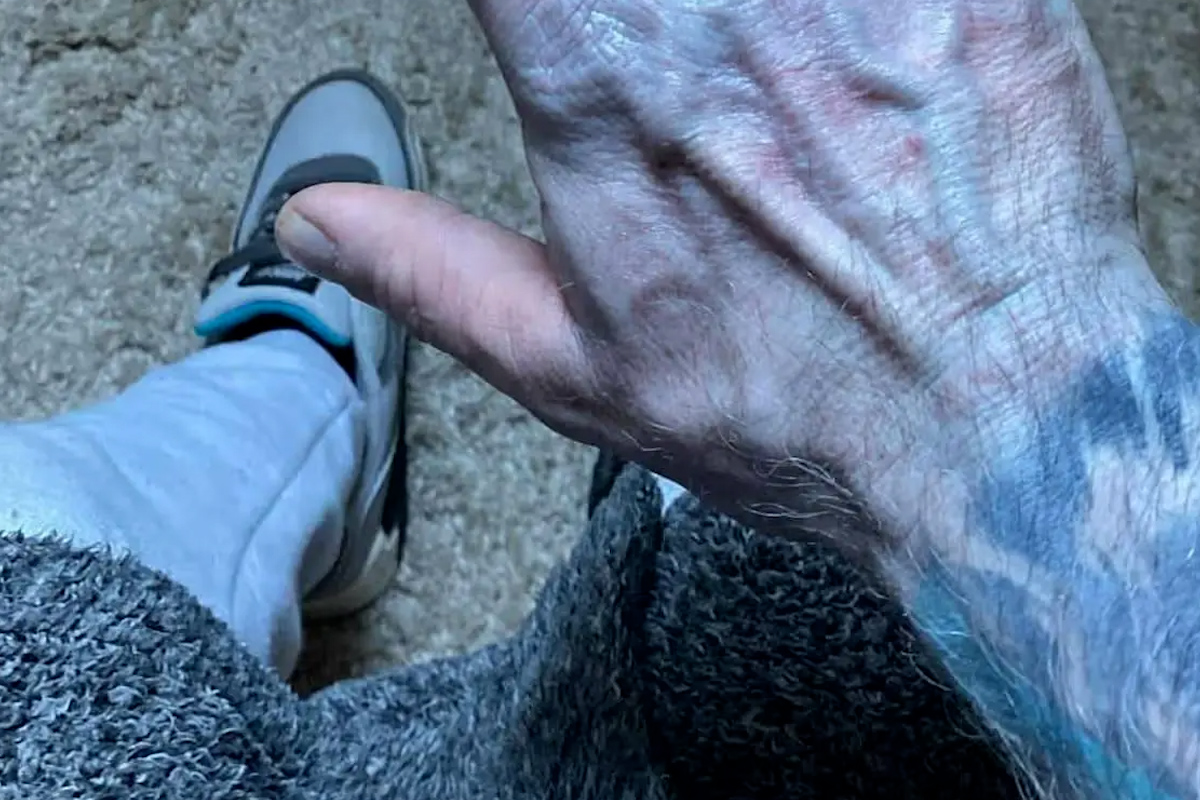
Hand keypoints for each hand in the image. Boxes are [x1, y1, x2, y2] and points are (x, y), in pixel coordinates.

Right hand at [277, 0, 1164, 553]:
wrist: (997, 429)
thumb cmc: (795, 413)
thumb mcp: (576, 370)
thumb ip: (430, 275)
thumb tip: (315, 223)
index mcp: (601, 91)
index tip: (540, 21)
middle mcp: (719, 17)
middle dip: (628, 3)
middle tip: (645, 50)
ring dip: (724, 6)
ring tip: (742, 68)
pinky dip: (847, 0)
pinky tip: (835, 42)